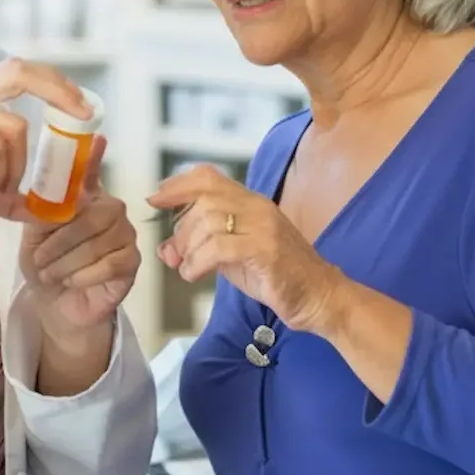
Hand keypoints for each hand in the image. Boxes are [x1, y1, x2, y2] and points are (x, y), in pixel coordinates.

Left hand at [21, 137, 140, 335]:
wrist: (56, 305)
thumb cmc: (45, 265)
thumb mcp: (34, 235)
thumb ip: (42, 209)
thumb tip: (46, 185)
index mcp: (85, 198)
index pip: (90, 172)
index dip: (93, 156)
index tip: (97, 138)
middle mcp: (110, 209)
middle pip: (93, 213)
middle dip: (60, 239)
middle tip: (38, 259)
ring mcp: (125, 234)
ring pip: (97, 242)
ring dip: (65, 261)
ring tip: (48, 273)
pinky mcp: (132, 262)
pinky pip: (108, 264)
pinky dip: (82, 275)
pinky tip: (70, 281)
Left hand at [148, 164, 345, 334]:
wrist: (319, 296)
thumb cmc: (275, 275)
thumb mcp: (231, 257)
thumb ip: (200, 247)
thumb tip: (165, 249)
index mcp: (250, 202)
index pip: (208, 177)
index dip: (177, 184)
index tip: (154, 198)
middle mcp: (257, 207)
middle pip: (203, 200)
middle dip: (181, 229)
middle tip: (176, 254)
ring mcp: (263, 226)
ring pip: (208, 221)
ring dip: (188, 248)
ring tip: (187, 268)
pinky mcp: (266, 249)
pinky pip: (219, 247)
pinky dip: (198, 261)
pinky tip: (195, 275)